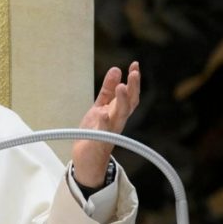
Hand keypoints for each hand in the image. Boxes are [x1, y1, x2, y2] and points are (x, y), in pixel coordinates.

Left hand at [72, 61, 140, 186]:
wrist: (87, 159)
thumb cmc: (95, 132)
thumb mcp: (100, 107)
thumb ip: (107, 90)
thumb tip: (116, 70)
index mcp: (118, 112)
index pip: (130, 94)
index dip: (134, 81)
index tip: (135, 65)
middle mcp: (117, 121)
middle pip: (130, 103)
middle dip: (133, 88)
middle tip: (134, 72)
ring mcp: (109, 130)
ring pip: (120, 115)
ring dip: (122, 101)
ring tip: (121, 86)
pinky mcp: (99, 140)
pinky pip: (103, 131)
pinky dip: (104, 122)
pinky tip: (103, 112)